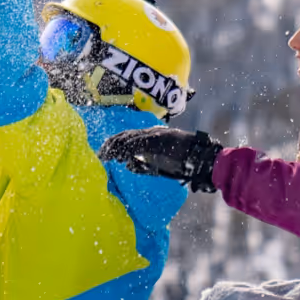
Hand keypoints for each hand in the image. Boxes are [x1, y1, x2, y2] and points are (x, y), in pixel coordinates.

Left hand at [98, 126, 220, 192]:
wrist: (200, 158)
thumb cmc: (181, 163)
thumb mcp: (158, 166)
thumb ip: (143, 165)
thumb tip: (126, 165)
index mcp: (149, 138)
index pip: (125, 137)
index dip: (112, 145)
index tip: (102, 154)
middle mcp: (150, 133)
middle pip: (123, 136)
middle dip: (110, 145)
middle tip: (99, 156)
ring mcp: (155, 135)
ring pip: (129, 138)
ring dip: (116, 147)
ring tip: (106, 156)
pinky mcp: (159, 140)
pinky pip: (140, 143)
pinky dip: (128, 149)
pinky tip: (120, 156)